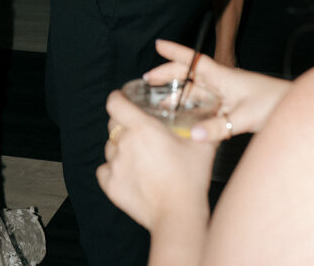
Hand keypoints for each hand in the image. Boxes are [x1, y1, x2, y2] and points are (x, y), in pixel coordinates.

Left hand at [97, 89, 214, 232]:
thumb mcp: (202, 147)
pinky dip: (112, 169)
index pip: (115, 103)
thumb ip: (203, 128)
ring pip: (109, 147)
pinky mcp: (111, 186)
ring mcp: (115, 165)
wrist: (178, 215)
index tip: (122, 98)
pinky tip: (127, 173)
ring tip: (136, 156)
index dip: (117, 98)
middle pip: (112, 124)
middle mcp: (124, 143)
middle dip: (122, 123)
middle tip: (137, 130)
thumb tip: (209, 119)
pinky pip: (104, 170)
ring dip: (119, 147)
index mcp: (141, 128)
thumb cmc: (190, 179)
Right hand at [143, 39, 291, 141]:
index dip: (175, 51)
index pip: (193, 60)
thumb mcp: (244, 117)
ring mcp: (227, 94)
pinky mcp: (233, 106)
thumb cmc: (273, 104)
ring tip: (160, 102)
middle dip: (168, 74)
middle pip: (189, 74)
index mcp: (222, 76)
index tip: (158, 44)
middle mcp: (222, 82)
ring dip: (178, 93)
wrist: (295, 107)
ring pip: (196, 90)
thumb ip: (218, 127)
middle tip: (148, 79)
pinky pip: (206, 103)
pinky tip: (186, 117)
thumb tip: (192, 135)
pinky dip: (192, 107)